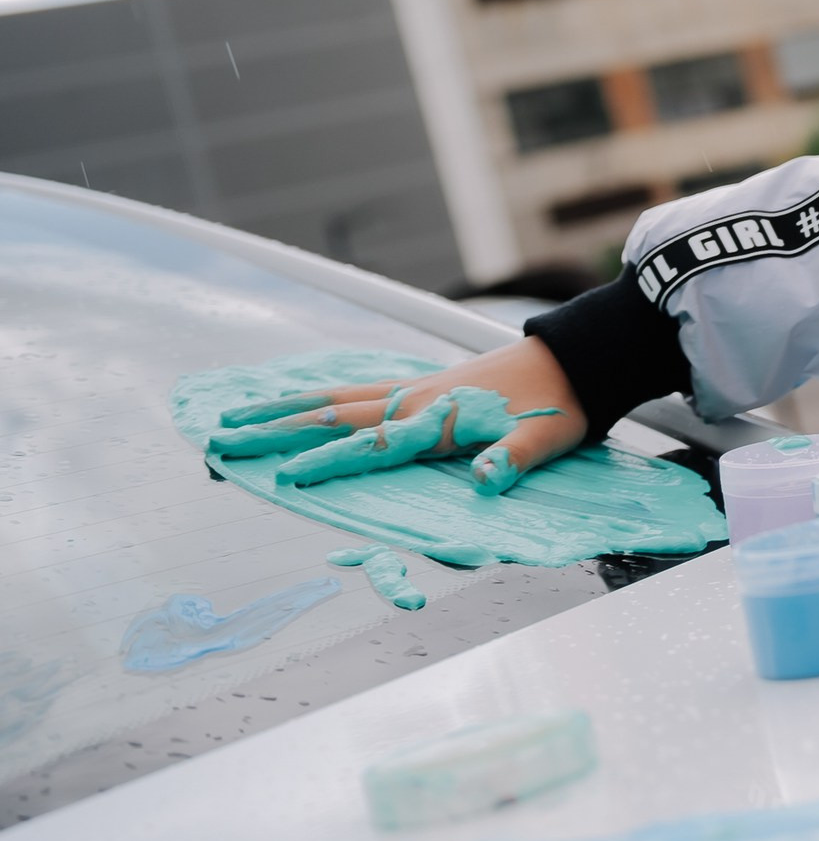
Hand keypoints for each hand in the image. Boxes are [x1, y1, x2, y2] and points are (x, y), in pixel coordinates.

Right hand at [212, 339, 585, 492]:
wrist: (576, 360)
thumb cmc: (562, 407)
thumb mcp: (546, 440)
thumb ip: (514, 461)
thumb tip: (485, 480)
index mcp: (439, 420)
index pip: (372, 445)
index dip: (328, 462)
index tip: (283, 475)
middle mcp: (416, 400)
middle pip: (332, 415)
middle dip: (275, 430)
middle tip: (220, 439)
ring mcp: (415, 388)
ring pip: (336, 397)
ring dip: (284, 408)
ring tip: (236, 416)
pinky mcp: (420, 383)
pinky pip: (356, 388)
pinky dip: (318, 393)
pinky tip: (298, 399)